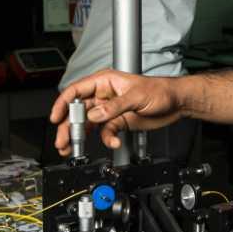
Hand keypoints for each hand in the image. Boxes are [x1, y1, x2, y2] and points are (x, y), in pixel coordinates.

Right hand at [49, 69, 184, 152]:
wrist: (176, 103)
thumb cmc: (159, 90)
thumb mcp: (136, 96)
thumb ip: (114, 107)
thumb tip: (94, 115)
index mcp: (104, 82)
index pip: (76, 91)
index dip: (63, 104)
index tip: (56, 117)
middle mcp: (103, 96)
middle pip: (78, 111)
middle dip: (68, 126)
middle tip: (62, 141)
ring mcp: (109, 110)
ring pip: (87, 124)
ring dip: (80, 137)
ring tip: (72, 149)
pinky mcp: (117, 122)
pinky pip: (104, 132)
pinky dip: (106, 139)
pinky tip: (112, 141)